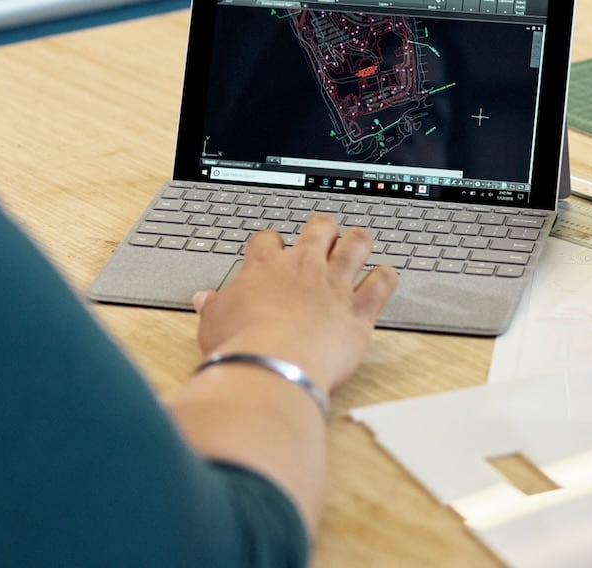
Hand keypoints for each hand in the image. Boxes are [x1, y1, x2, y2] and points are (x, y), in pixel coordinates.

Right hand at [191, 215, 397, 393]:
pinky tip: (384, 277)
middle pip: (319, 228)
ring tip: (359, 241)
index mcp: (266, 267)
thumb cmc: (242, 347)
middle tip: (325, 234)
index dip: (272, 242)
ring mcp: (335, 284)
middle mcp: (305, 267)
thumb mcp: (214, 325)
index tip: (273, 250)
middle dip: (323, 228)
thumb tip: (206, 299)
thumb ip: (215, 307)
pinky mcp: (359, 309)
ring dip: (358, 241)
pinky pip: (382, 282)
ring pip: (356, 243)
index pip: (268, 239)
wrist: (275, 364)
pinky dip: (386, 277)